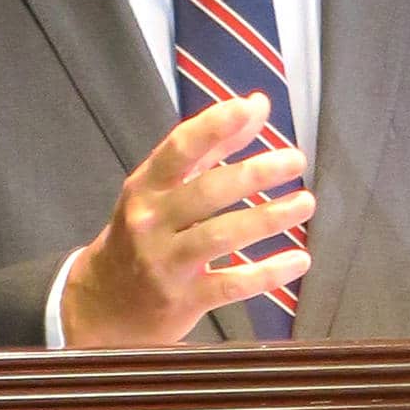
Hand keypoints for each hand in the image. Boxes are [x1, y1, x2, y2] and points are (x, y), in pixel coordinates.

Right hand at [62, 93, 313, 346]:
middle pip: (206, 192)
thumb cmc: (145, 234)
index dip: (213, 126)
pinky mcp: (184, 300)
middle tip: (295, 159)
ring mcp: (165, 263)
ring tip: (305, 202)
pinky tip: (299, 260)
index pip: (179, 149)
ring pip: (221, 236)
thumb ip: (211, 147)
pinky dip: (269, 273)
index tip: (248, 108)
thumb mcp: (163, 190)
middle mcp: (150, 222)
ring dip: (268, 218)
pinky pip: (232, 284)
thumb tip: (256, 105)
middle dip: (254, 173)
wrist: (104, 304)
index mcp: (145, 187)